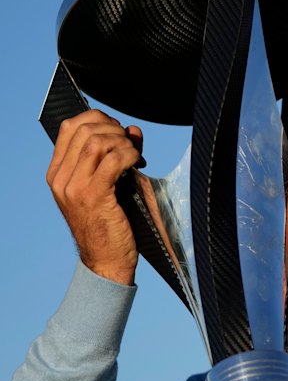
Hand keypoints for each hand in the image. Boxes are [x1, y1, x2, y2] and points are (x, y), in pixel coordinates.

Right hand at [46, 110, 143, 284]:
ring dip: (122, 141)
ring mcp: (75, 187)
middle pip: (84, 129)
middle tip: (129, 142)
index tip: (116, 129)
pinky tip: (137, 162)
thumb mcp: (105, 186)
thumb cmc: (108, 224)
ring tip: (134, 153)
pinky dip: (129, 154)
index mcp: (57, 174)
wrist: (106, 261)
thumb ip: (113, 155)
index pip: (69, 127)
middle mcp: (61, 179)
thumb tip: (132, 129)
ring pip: (97, 142)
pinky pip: (113, 160)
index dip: (96, 118)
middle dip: (112, 127)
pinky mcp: (95, 196)